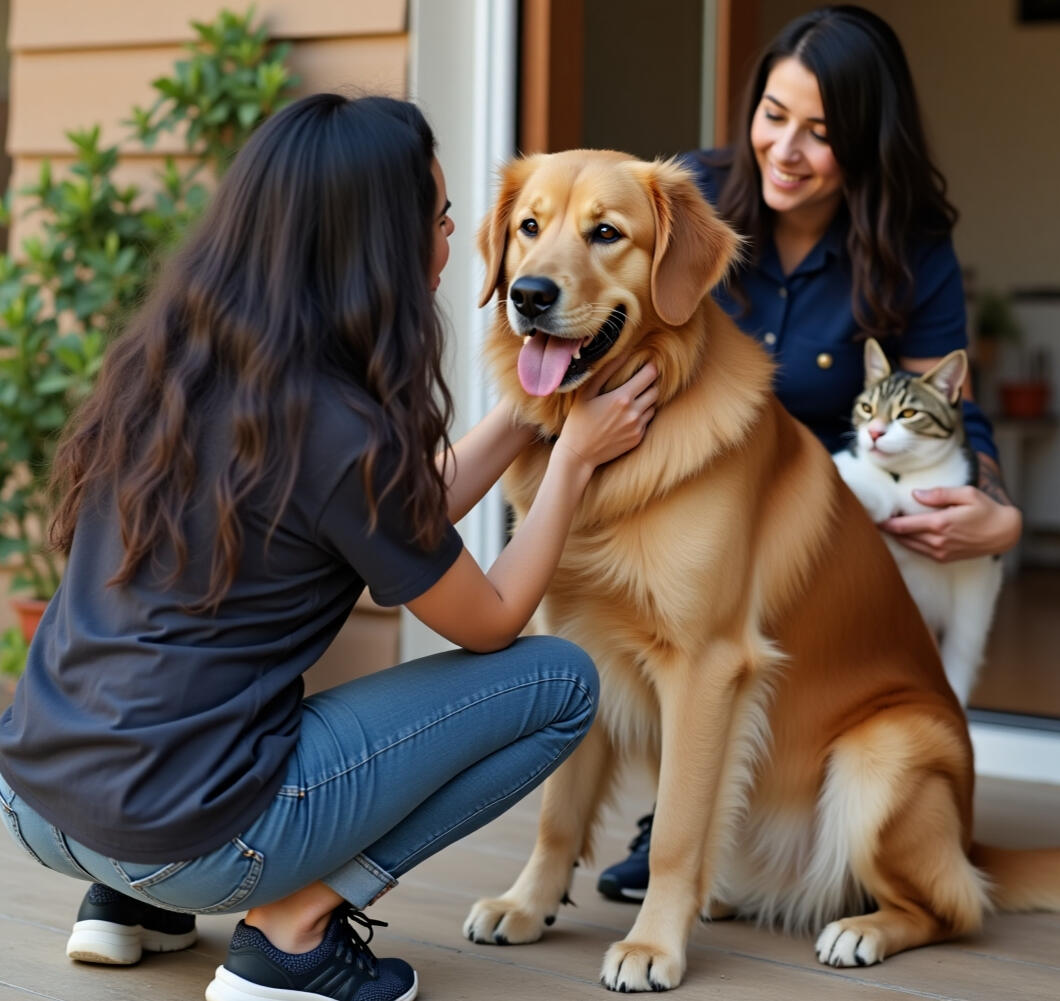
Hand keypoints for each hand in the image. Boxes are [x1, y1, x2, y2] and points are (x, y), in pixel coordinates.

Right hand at [554, 357, 658, 472]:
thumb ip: (605, 372)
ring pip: (653, 407)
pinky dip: (641, 417)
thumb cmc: (578, 421)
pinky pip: (647, 422)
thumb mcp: (586, 393)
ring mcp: (637, 428)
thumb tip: (623, 354)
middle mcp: (634, 413)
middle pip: (655, 390)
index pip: (649, 375)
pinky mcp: (637, 439)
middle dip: (649, 384)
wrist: (579, 454)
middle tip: (638, 383)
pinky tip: (625, 418)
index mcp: (622, 398)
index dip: (650, 368)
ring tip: (630, 401)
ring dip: (646, 401)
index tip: (645, 365)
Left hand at [878, 485, 1021, 561]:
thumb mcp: (967, 493)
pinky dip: (908, 544)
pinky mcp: (944, 559)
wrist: (1004, 533)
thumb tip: (914, 494)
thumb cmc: (986, 509)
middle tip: (872, 520)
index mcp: (940, 524)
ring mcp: (940, 552)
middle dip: (887, 529)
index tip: (872, 516)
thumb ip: (939, 494)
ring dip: (895, 538)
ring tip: (883, 527)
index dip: (885, 522)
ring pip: (908, 546)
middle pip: (902, 537)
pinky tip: (901, 536)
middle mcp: (937, 541)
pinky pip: (919, 552)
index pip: (903, 525)